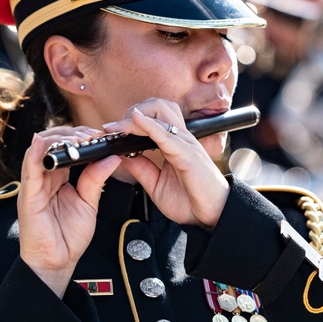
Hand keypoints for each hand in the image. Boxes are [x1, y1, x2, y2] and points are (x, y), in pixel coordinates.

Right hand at [18, 126, 121, 296]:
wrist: (57, 262)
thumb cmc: (69, 236)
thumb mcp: (88, 203)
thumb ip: (96, 179)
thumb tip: (112, 157)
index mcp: (57, 178)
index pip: (66, 148)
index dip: (81, 137)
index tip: (102, 135)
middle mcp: (44, 178)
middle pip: (53, 144)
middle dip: (74, 134)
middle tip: (95, 135)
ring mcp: (34, 185)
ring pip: (40, 150)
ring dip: (60, 139)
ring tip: (80, 138)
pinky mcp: (27, 196)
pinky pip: (29, 170)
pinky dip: (34, 154)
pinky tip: (42, 143)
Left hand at [104, 99, 229, 228]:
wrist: (211, 216)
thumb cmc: (190, 200)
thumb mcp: (156, 184)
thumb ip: (141, 168)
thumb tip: (122, 155)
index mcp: (173, 143)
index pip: (153, 116)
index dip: (131, 118)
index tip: (110, 129)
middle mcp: (180, 139)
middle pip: (158, 105)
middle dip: (133, 111)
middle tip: (115, 128)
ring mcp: (185, 144)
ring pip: (162, 112)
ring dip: (138, 115)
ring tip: (122, 127)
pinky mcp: (188, 154)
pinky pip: (167, 134)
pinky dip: (150, 125)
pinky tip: (137, 121)